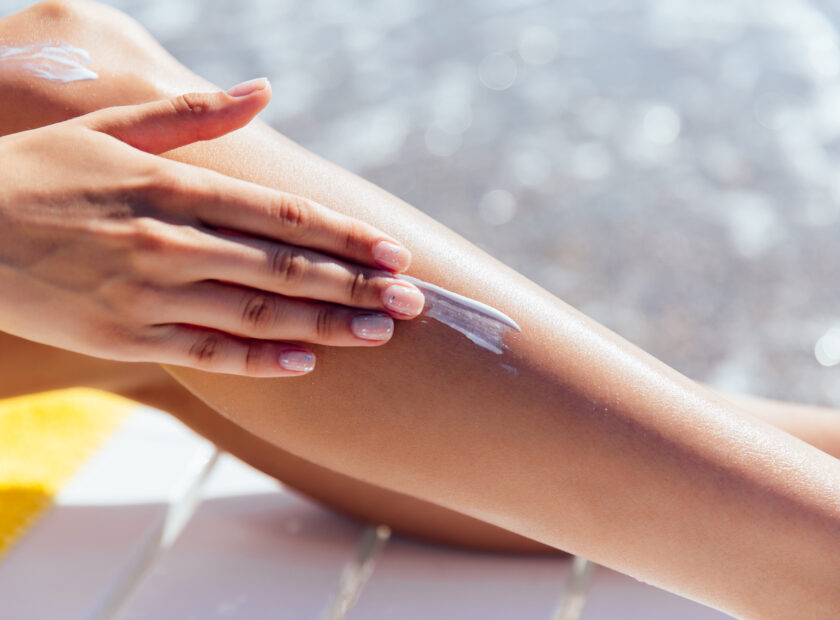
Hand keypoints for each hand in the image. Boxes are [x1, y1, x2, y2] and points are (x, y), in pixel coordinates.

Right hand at [0, 79, 424, 375]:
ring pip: (260, 313)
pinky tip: (306, 362)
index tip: (394, 252)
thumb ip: (194, 113)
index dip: (347, 236)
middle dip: (357, 284)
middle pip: (287, 267)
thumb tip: (264, 90)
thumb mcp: (113, 127)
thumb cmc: (40, 172)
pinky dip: (261, 361)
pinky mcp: (127, 336)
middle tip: (414, 301)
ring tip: (381, 332)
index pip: (285, 216)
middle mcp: (173, 242)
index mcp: (176, 186)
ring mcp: (151, 293)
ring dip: (327, 324)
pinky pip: (209, 353)